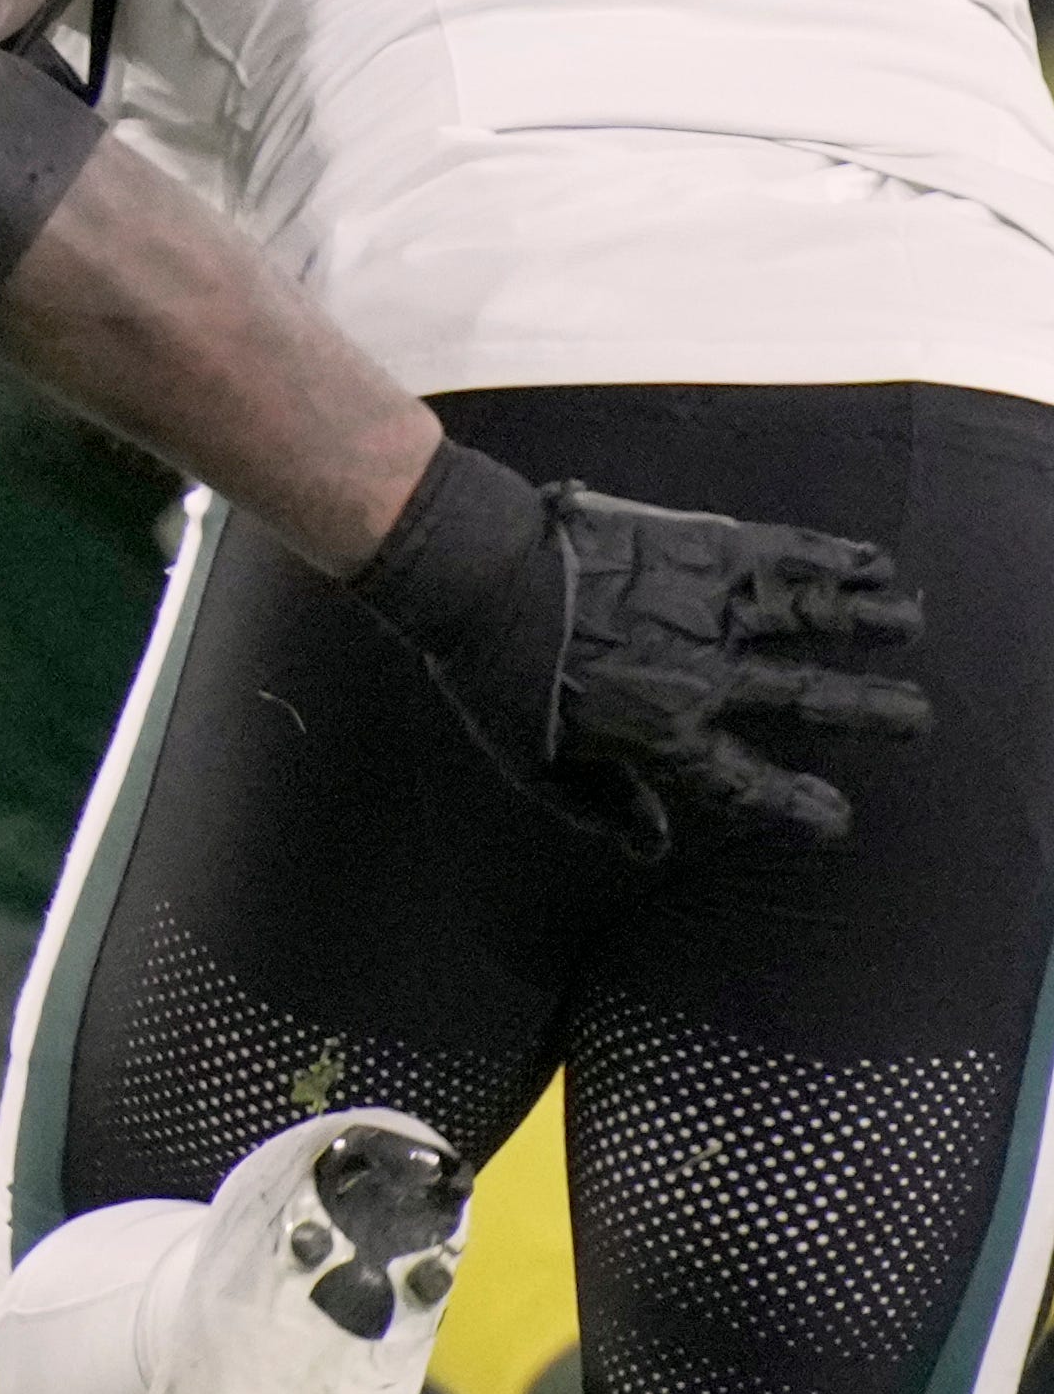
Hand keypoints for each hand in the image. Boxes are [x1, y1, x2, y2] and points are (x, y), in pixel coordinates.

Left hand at [351, 441, 926, 856]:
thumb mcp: (533, 762)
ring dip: (872, 619)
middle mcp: (703, 675)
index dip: (794, 808)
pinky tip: (875, 560)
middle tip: (919, 720)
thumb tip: (649, 846)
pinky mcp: (705, 547)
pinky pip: (786, 553)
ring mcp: (710, 607)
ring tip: (915, 623)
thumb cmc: (492, 674)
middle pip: (808, 697)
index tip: (836, 821)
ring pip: (814, 615)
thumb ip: (599, 805)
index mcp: (661, 734)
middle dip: (870, 710)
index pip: (745, 784)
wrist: (474, 575)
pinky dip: (835, 556)